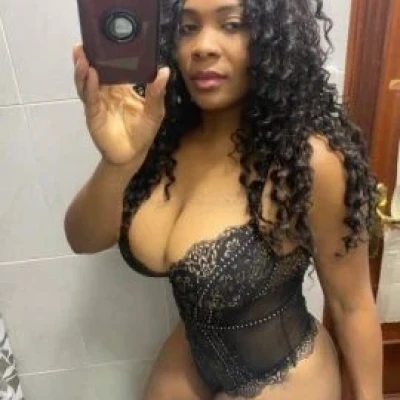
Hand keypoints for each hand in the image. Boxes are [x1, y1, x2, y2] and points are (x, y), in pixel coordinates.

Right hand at [72, 43, 169, 165]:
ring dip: (83, 68)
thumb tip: (164, 71)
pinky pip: (90, 98)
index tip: (105, 39)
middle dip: (88, 57)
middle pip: (94, 71)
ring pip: (87, 82)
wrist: (132, 155)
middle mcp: (106, 92)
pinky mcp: (93, 114)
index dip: (107, 54)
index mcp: (121, 88)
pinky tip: (91, 75)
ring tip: (83, 55)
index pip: (112, 67)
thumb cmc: (143, 132)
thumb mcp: (154, 111)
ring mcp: (98, 102)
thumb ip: (156, 93)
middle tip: (85, 42)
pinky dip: (89, 86)